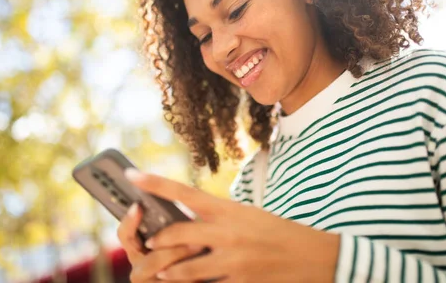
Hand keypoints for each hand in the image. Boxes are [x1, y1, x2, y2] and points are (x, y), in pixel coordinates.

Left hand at [125, 169, 339, 282]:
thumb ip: (219, 218)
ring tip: (160, 272)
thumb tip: (190, 220)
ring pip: (184, 269)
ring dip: (168, 271)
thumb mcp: (248, 215)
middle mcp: (228, 232)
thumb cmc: (278, 232)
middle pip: (176, 235)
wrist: (313, 257)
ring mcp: (234, 260)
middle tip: (149, 244)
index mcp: (229, 210)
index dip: (156, 183)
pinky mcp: (241, 282)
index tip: (132, 174)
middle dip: (156, 242)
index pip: (185, 192)